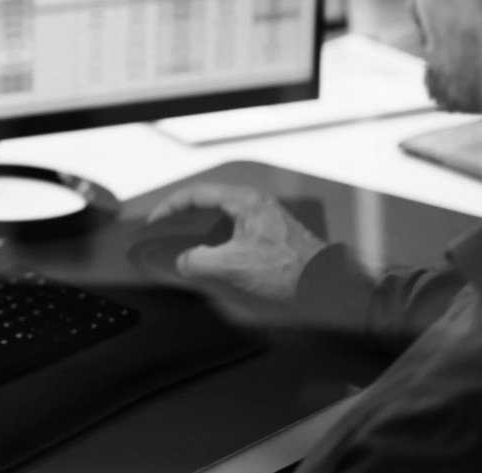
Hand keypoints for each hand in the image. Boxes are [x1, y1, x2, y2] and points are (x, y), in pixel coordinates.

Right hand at [146, 183, 329, 299]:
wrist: (325, 286)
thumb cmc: (292, 270)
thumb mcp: (233, 265)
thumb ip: (199, 261)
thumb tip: (184, 262)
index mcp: (246, 201)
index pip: (197, 193)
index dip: (171, 207)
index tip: (157, 221)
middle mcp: (256, 205)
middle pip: (209, 203)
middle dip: (185, 217)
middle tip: (168, 231)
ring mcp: (264, 220)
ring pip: (222, 219)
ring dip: (202, 232)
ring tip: (187, 247)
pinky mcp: (269, 236)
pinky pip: (234, 232)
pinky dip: (217, 242)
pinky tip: (213, 259)